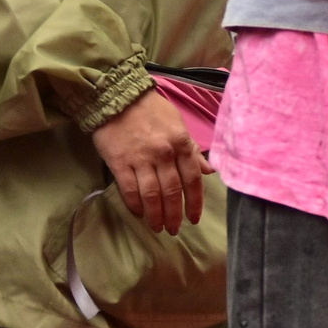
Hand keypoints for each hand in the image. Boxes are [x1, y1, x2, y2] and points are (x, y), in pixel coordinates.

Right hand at [91, 89, 206, 234]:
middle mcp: (165, 154)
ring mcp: (141, 160)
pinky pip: (129, 190)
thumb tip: (210, 171)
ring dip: (156, 216)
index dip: (195, 202)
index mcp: (182, 144)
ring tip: (157, 227)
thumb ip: (193, 150)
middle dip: (174, 215)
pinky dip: (135, 205)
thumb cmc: (152, 110)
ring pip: (152, 196)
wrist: (117, 97)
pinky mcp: (119, 162)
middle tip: (174, 230)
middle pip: (173, 193)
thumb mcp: (179, 125)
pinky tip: (139, 213)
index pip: (193, 180)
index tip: (194, 218)